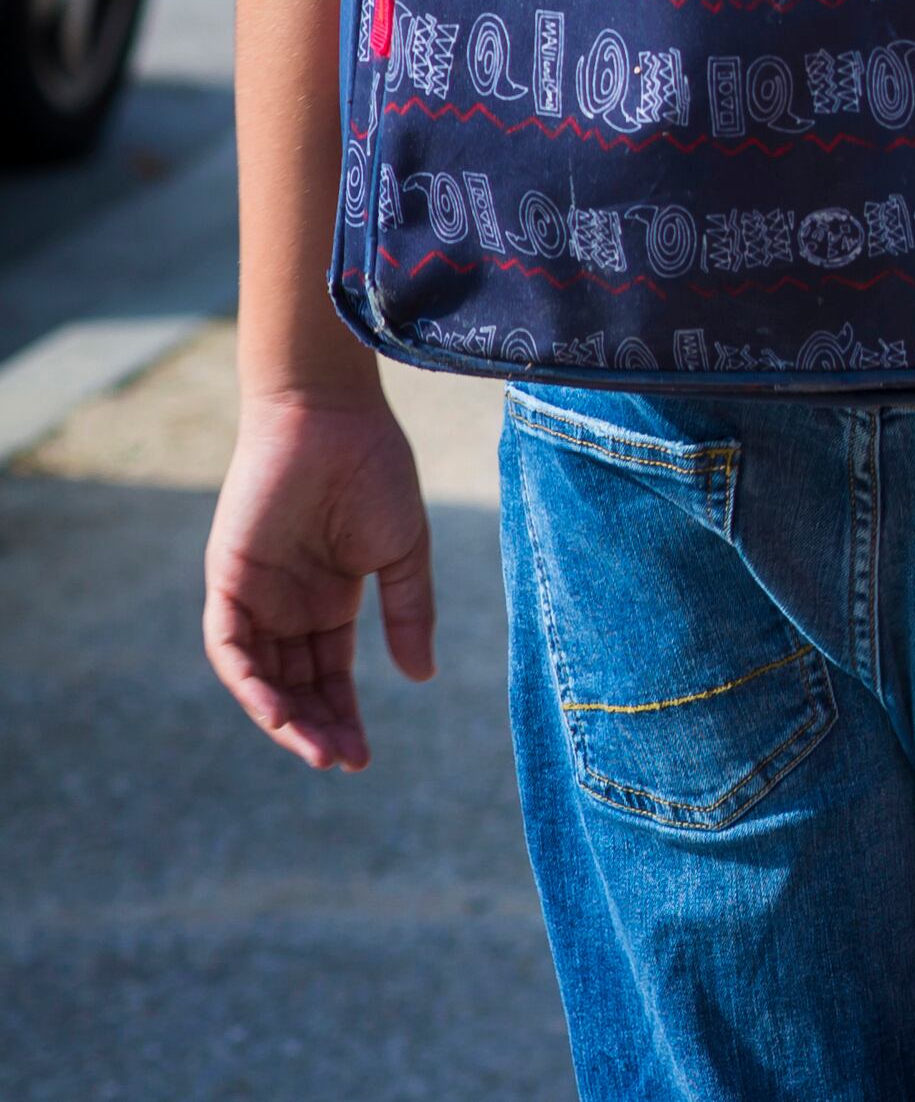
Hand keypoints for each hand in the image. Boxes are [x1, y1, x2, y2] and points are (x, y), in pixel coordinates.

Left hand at [203, 383, 435, 771]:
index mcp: (328, 602)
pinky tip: (277, 713)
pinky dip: (250, 684)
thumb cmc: (374, 471)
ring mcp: (254, 597)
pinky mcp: (228, 582)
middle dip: (316, 728)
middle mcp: (286, 608)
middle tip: (344, 762)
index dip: (342, 716)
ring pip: (259, 678)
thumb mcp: (403, 550)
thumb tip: (420, 678)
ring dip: (284, 719)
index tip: (363, 757)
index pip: (328, 676)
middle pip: (294, 686)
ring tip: (317, 750)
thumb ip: (409, 611)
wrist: (331, 417)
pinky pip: (230, 648)